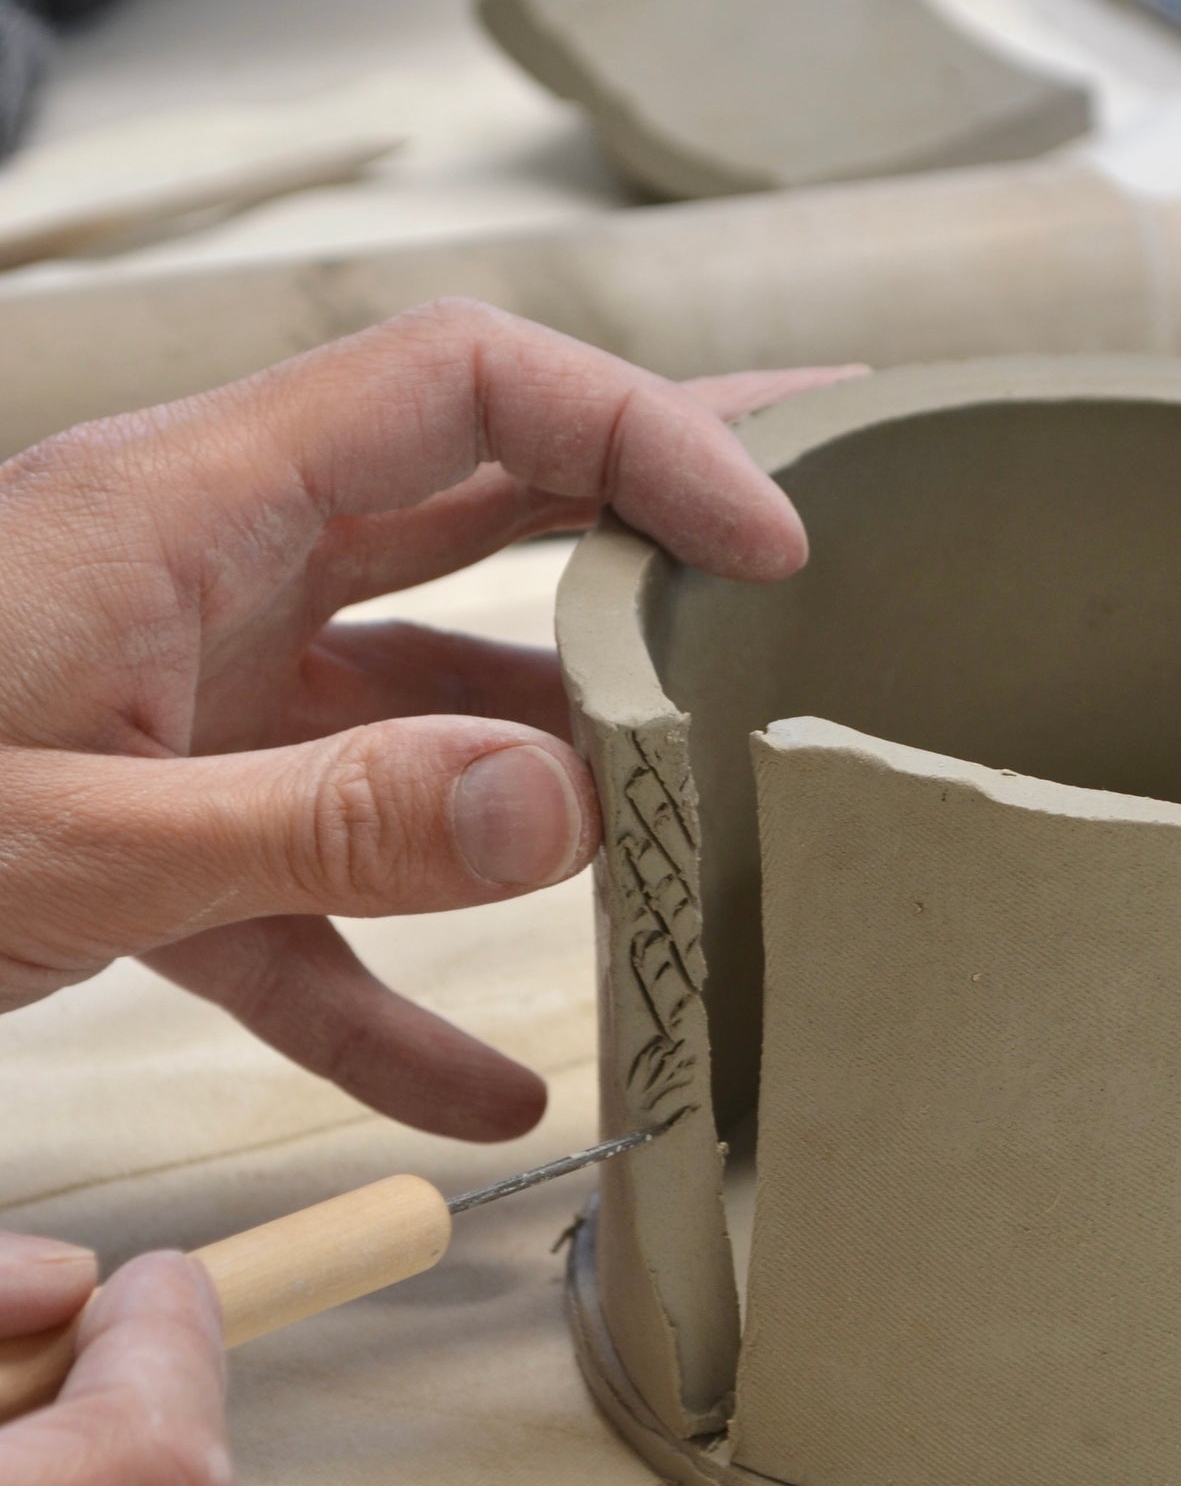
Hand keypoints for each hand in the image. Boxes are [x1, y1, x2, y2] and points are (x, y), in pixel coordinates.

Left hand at [0, 301, 847, 1136]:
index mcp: (187, 509)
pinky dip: (393, 981)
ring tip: (674, 860)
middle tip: (802, 558)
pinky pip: (305, 888)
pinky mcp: (135, 820)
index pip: (469, 389)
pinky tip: (479, 1096)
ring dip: (536, 788)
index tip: (773, 537)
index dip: (643, 431)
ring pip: (410, 708)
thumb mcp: (63, 839)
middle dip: (639, 531)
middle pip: (471, 508)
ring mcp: (173, 695)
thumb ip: (314, 822)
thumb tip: (565, 798)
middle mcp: (201, 573)